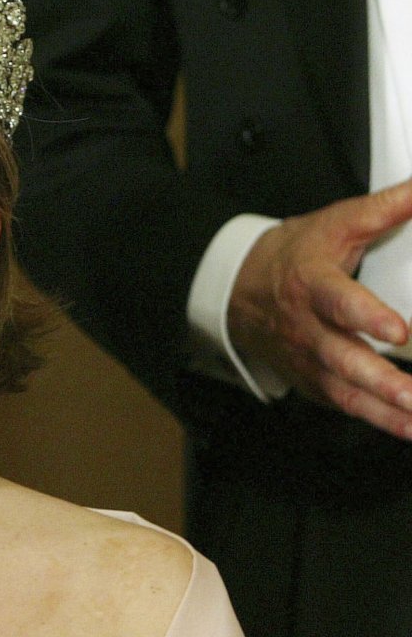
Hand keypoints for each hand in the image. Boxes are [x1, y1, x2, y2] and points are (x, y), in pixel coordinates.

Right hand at [227, 179, 411, 437]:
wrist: (241, 291)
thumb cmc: (293, 258)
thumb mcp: (336, 223)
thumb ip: (385, 208)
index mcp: (313, 286)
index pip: (341, 304)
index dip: (368, 319)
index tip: (398, 331)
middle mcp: (309, 331)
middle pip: (345, 361)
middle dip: (383, 382)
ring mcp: (310, 362)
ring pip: (347, 393)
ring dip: (385, 413)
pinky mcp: (313, 383)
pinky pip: (346, 406)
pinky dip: (377, 421)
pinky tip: (406, 428)